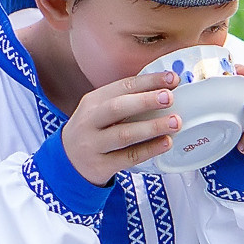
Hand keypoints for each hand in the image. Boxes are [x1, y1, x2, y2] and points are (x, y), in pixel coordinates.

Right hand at [60, 70, 182, 184]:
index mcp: (93, 101)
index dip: (148, 81)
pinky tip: (165, 143)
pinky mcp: (101, 165)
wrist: (68, 162)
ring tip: (175, 122)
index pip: (123, 86)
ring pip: (124, 134)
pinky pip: (128, 157)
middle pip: (118, 107)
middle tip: (169, 98)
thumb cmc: (94, 131)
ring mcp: (94, 144)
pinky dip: (149, 149)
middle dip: (146, 101)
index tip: (171, 78)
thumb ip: (126, 101)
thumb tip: (167, 90)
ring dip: (152, 127)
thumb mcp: (100, 111)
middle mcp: (90, 121)